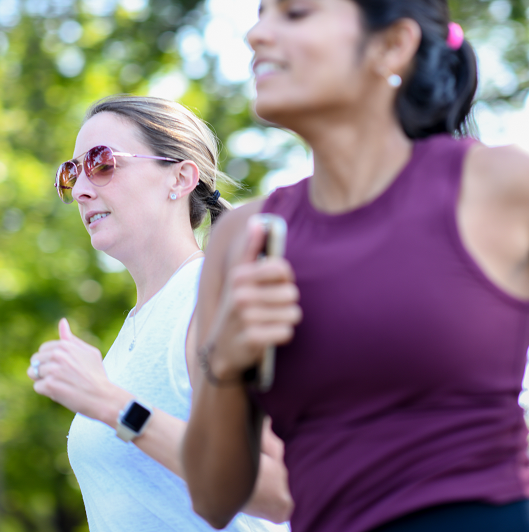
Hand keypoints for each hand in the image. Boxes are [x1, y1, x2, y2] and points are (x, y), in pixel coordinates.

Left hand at [28, 318, 121, 420]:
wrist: (102, 396)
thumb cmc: (96, 374)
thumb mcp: (89, 352)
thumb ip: (72, 338)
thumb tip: (62, 321)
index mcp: (65, 345)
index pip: (43, 349)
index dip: (50, 359)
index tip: (63, 367)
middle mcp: (57, 355)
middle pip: (35, 361)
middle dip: (44, 369)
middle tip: (62, 377)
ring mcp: (52, 370)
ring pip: (33, 373)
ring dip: (44, 380)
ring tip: (60, 383)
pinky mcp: (49, 385)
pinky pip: (37, 387)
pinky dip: (47, 391)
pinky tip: (61, 392)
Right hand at [206, 218, 301, 380]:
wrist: (222, 349)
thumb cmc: (238, 307)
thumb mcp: (239, 279)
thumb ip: (250, 249)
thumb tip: (258, 221)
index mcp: (239, 276)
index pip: (282, 269)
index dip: (285, 279)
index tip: (276, 286)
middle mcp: (239, 295)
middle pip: (291, 293)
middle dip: (286, 303)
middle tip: (271, 310)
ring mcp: (244, 318)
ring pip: (293, 314)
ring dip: (286, 320)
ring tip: (270, 322)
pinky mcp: (251, 340)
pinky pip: (286, 332)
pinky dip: (281, 336)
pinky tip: (269, 336)